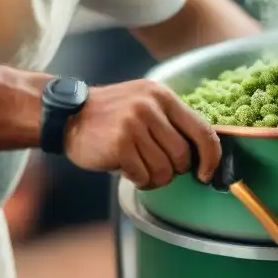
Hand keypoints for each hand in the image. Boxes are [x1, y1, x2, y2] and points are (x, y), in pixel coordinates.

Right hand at [64, 79, 220, 188]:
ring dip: (154, 178)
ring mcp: (134, 124)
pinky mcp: (119, 144)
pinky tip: (126, 170)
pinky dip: (138, 180)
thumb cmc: (112, 116)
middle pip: (183, 156)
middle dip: (173, 170)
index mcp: (163, 96)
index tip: (206, 174)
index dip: (211, 157)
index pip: (203, 130)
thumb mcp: (145, 104)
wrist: (66, 115)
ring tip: (139, 168)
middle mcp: (150, 107)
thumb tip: (205, 155)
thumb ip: (172, 122)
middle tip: (155, 165)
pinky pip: (143, 176)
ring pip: (164, 170)